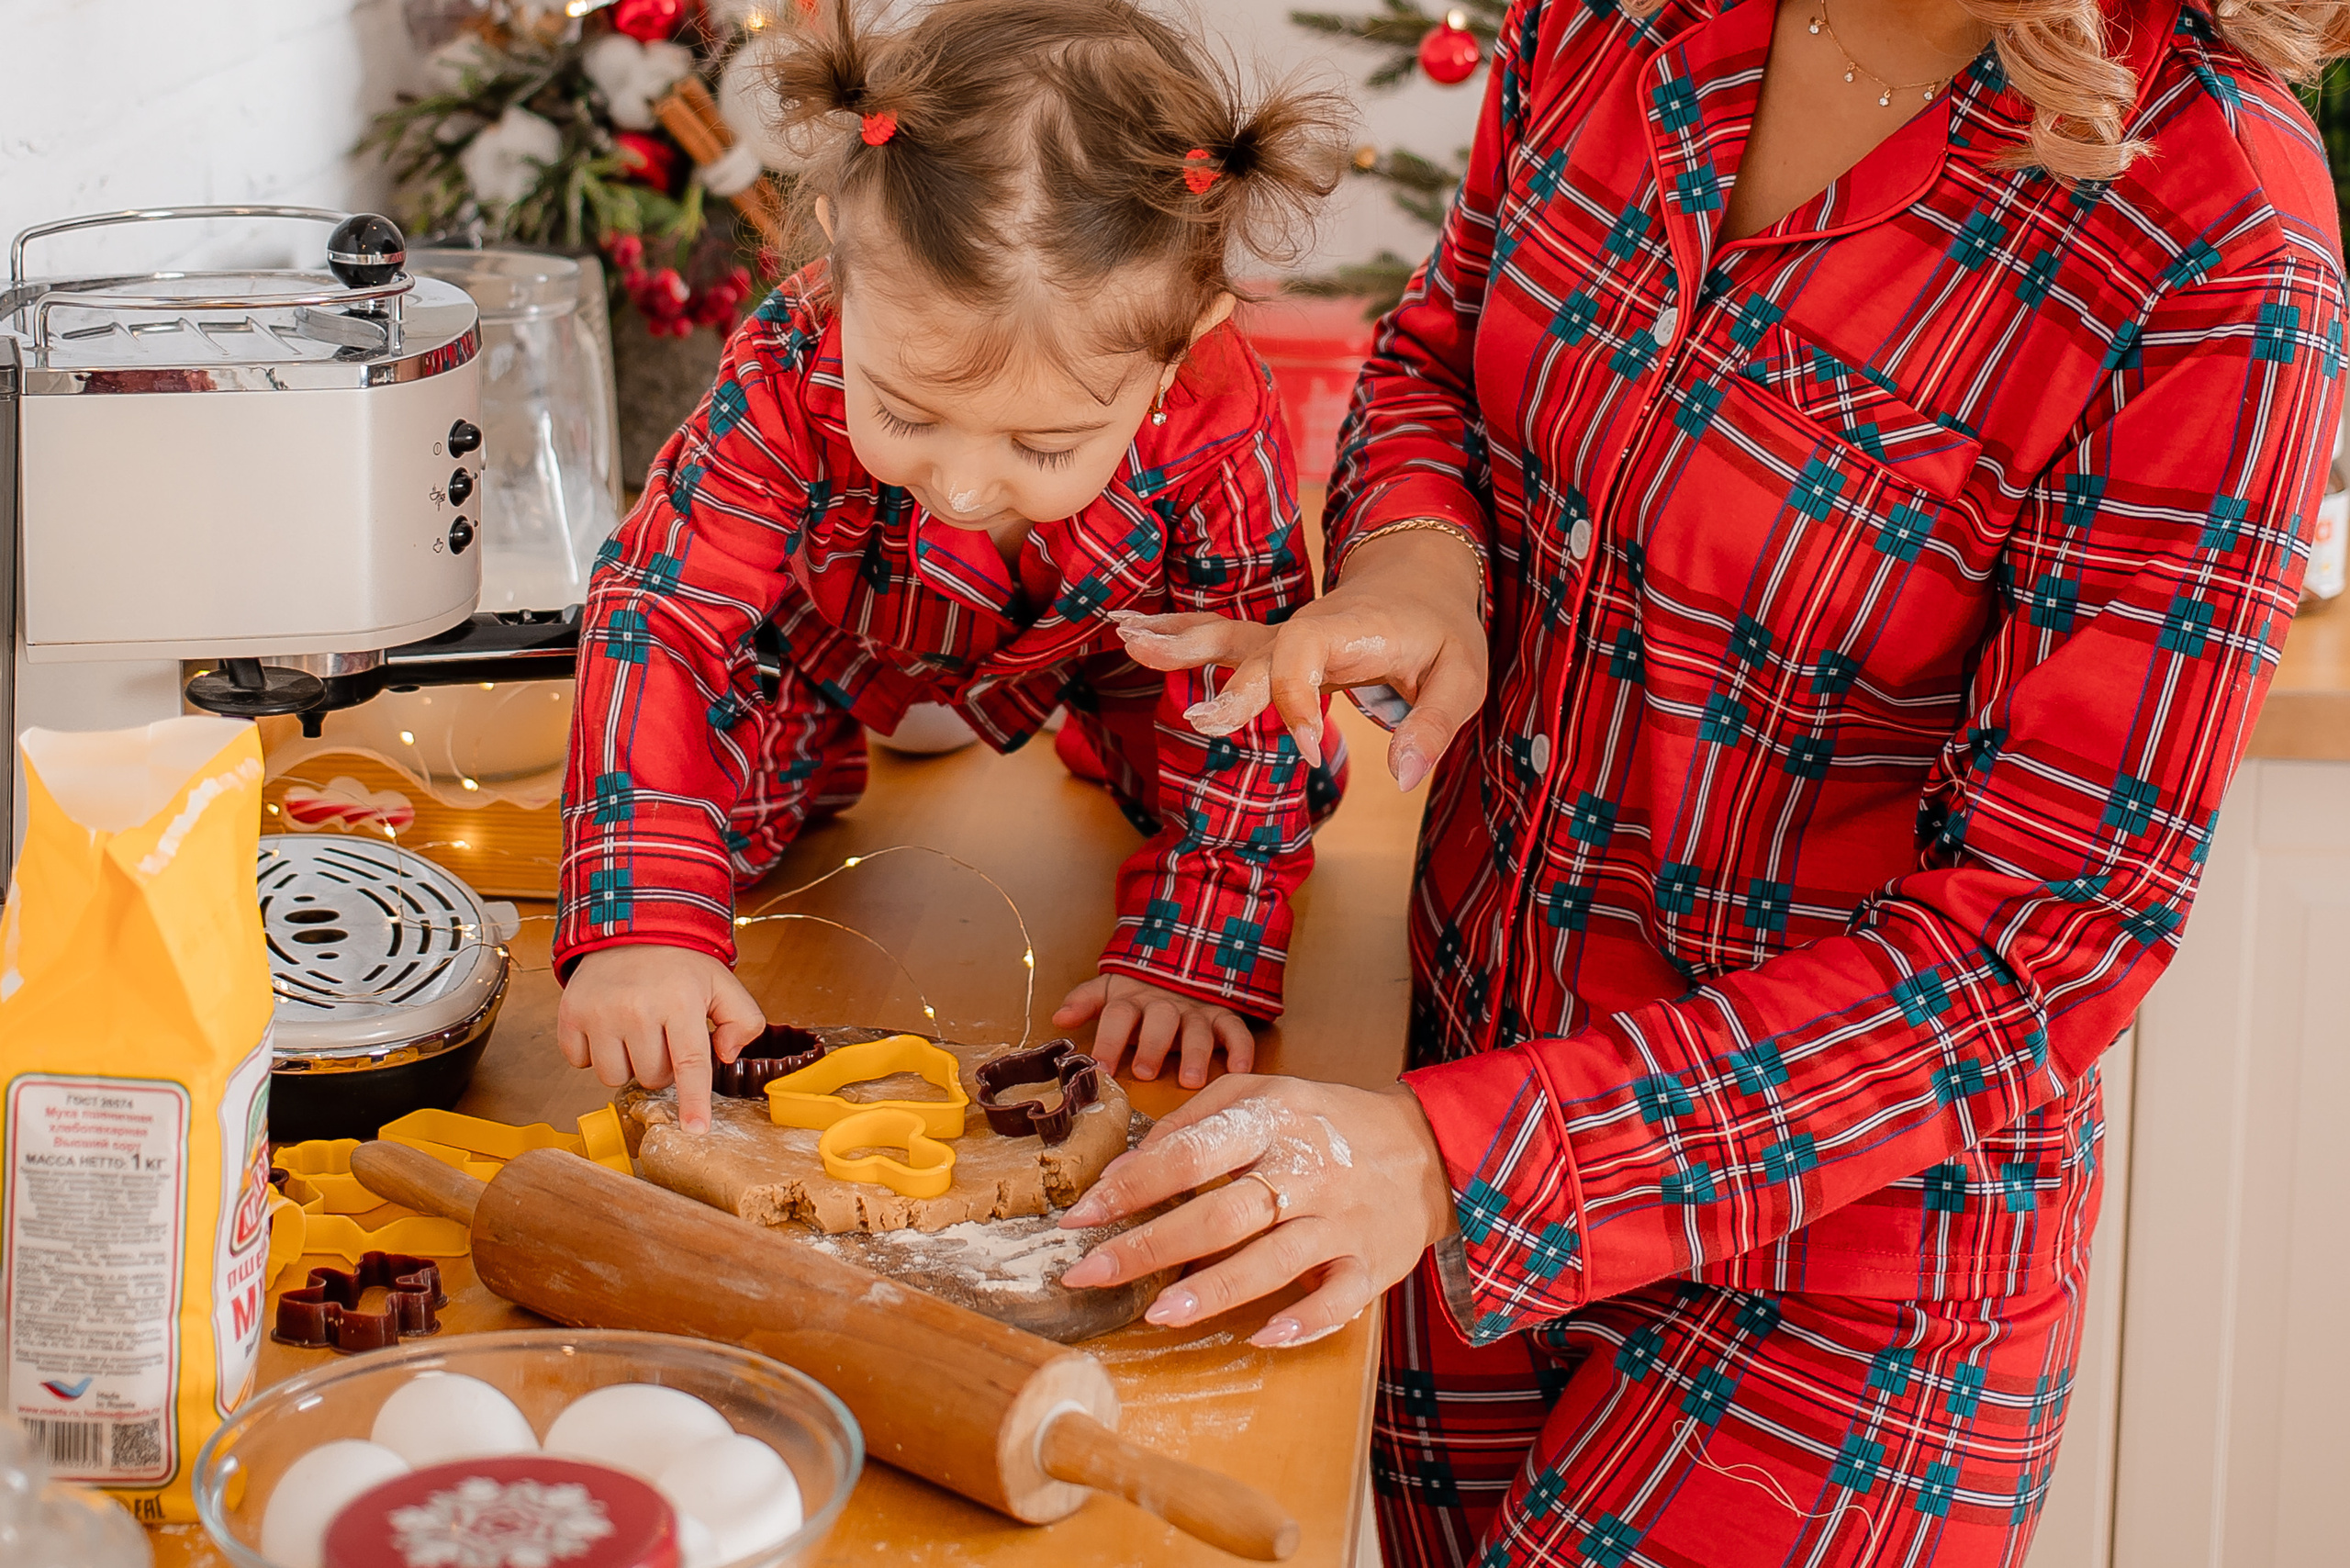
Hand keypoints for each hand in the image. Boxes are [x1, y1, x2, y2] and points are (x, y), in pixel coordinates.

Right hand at [556, 945, 765, 1133]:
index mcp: (680, 1001)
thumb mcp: (724, 984)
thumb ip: (742, 1021)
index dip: (693, 1101)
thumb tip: (724, 1056)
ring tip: (636, 1033)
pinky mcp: (570, 1014)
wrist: (630, 928)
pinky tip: (608, 1028)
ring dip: (627, 1064)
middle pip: (652, 1078)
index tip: (695, 1130)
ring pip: (614, 1077)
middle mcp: (637, 1008)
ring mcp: (599, 1012)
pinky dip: (594, 1054)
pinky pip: (579, 1063)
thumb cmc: (679, 965)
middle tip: (664, 1036)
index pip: (690, 1063)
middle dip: (662, 1067)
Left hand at [1054, 973, 1254, 1087]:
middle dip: (1153, 1045)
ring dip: (1195, 1052)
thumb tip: (1058, 1018)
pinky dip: (1240, 1048)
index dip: (1109, 1039)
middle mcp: (1165, 1004)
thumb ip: (1085, 1001)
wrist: (1182, 959)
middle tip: (1145, 1071)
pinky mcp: (1223, 1015)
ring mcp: (1196, 1009)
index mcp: (1133, 998)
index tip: (1101, 1068)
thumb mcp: (1110, 989)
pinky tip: (1239, 1069)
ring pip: (1197, 1028)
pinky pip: (1235, 1029)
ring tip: (1190, 1080)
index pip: (1118, 1014)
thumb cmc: (1140, 991)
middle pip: (1159, 1019)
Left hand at [1056, 1074, 1457, 1347]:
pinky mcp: (1370, 1263)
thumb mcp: (1261, 1096)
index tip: (1080, 1216)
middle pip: (1221, 1214)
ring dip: (1214, 1289)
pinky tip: (1261, 1336)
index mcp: (1271, 1122)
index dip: (1131, 1186)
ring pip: (1273, 1260)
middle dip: (1150, 1246)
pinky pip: (1336, 1298)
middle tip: (1090, 1274)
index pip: (1190, 1154)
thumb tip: (1122, 1172)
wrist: (1424, 1148)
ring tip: (1158, 1313)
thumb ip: (1191, 1125)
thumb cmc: (1323, 1123)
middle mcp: (1305, 1171)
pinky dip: (1303, 1320)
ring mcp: (1340, 1221)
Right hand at [1111, 528, 1486, 790]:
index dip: (1297, 698)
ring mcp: (1285, 636)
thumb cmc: (1441, 630)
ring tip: (1126, 639)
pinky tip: (1127, 634)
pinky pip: (1220, 642)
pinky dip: (1175, 637)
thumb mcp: (1462, 676)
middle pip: (1256, 650)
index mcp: (1351, 628)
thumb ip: (1432, 725)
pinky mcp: (1272, 648)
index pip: (1305, 653)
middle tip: (1202, 719)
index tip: (1308, 747)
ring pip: (1226, 636)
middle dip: (1228, 684)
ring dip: (1177, 640)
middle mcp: (1309, 628)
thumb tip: (1403, 778)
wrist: (1420, 578)